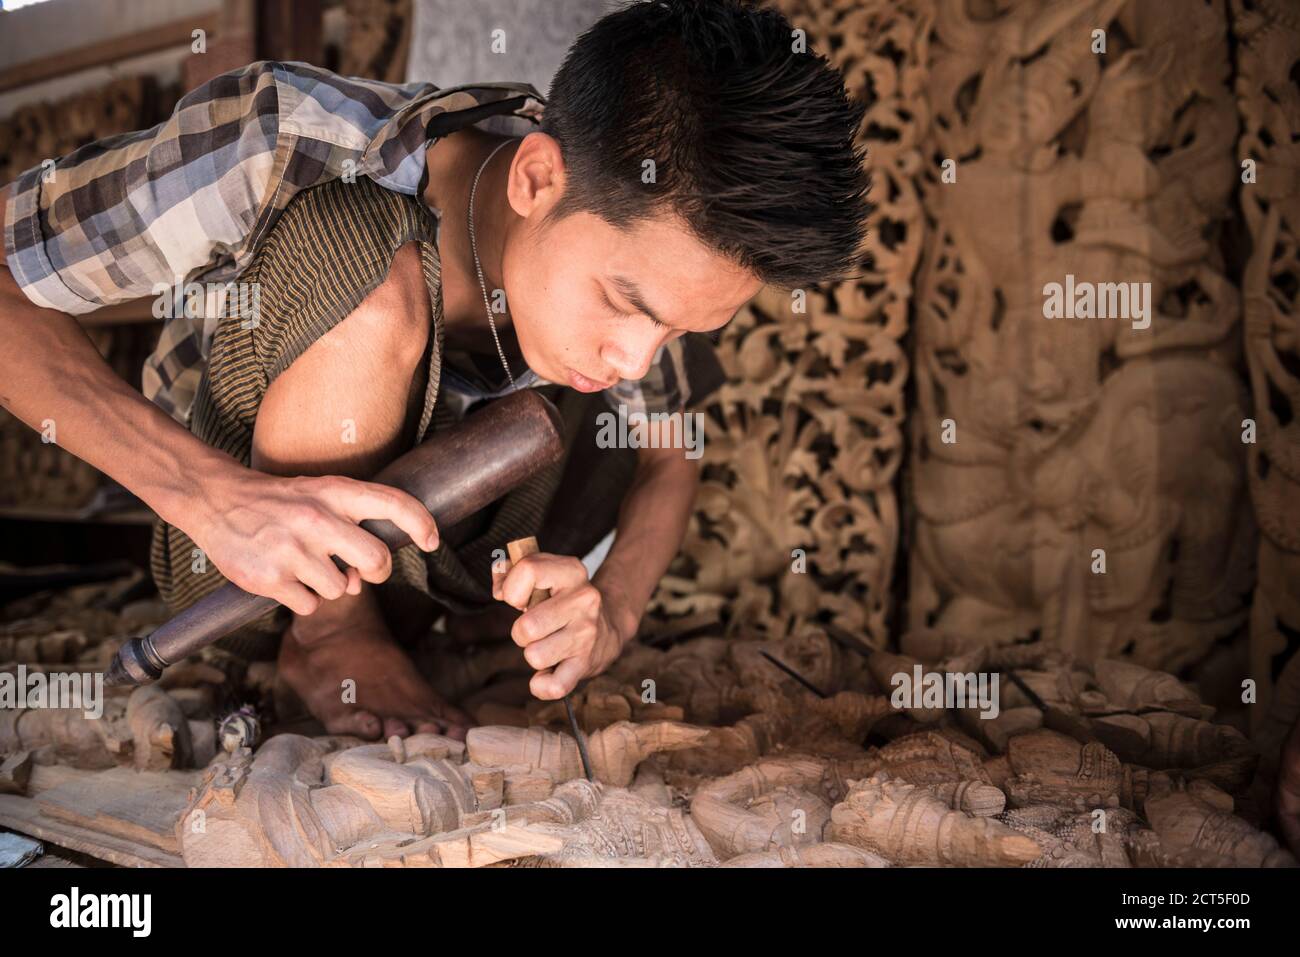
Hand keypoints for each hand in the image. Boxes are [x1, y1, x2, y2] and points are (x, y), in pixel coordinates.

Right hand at [188, 465, 439, 615]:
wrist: (218, 500)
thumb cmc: (279, 502)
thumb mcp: (319, 493)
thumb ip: (352, 523)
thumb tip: (370, 571)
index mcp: (335, 493)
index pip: (393, 504)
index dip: (421, 524)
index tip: (432, 541)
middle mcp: (317, 519)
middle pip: (377, 562)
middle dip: (374, 575)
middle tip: (359, 572)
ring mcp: (293, 550)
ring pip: (341, 590)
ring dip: (330, 586)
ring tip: (305, 566)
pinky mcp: (269, 578)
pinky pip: (309, 605)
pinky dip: (302, 599)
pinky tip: (286, 578)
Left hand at [492, 552, 630, 699]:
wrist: (607, 628)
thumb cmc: (562, 601)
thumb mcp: (544, 575)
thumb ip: (510, 572)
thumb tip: (499, 589)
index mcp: (571, 572)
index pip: (528, 570)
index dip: (513, 588)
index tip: (522, 599)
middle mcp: (584, 600)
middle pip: (527, 626)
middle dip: (521, 631)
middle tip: (536, 628)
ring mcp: (586, 634)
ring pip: (534, 656)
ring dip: (533, 654)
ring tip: (546, 645)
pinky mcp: (586, 663)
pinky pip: (554, 686)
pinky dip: (541, 685)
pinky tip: (545, 673)